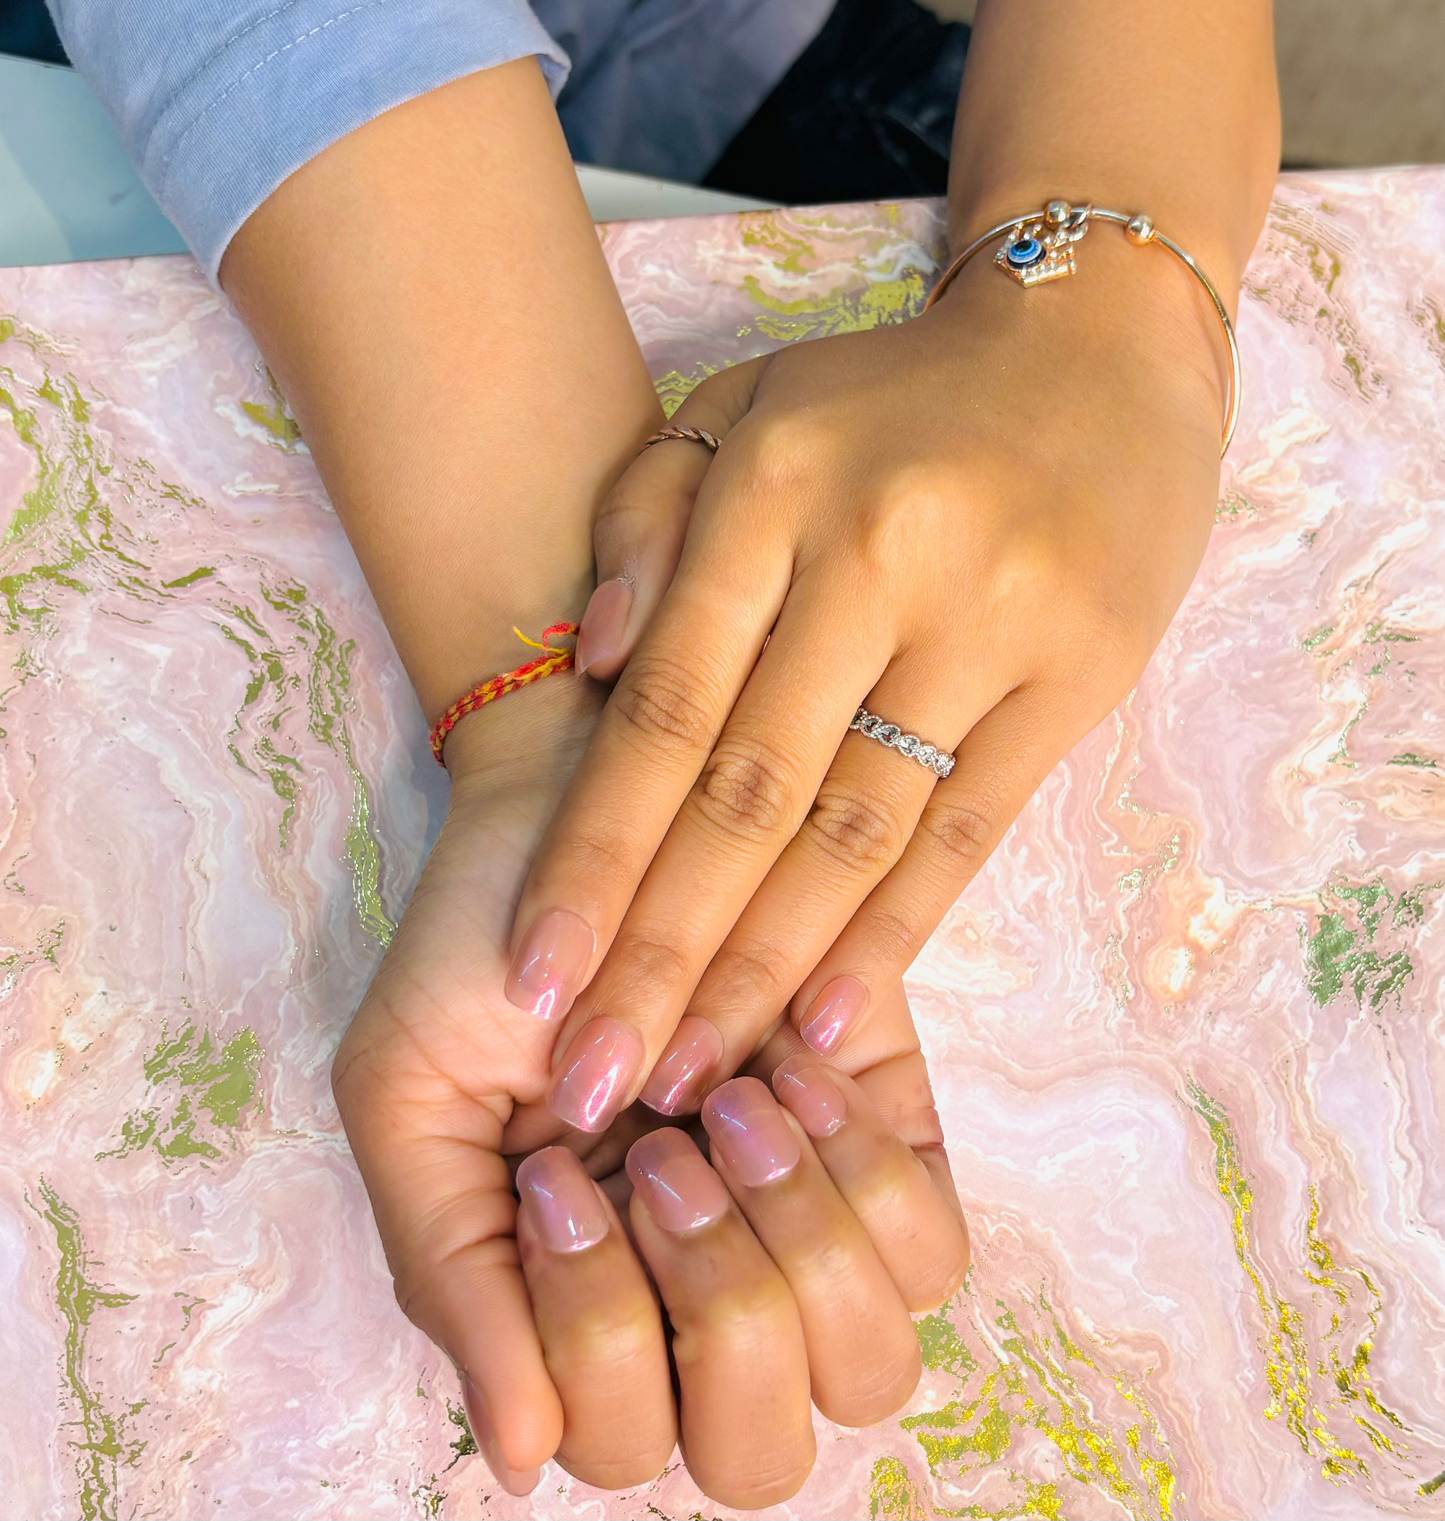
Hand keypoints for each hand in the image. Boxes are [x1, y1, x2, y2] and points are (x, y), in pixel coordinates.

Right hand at [331, 683, 966, 1502]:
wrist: (588, 799)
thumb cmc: (485, 950)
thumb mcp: (412, 1100)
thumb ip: (454, 1277)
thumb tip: (525, 1460)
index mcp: (584, 1302)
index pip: (622, 1442)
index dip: (597, 1336)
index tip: (558, 1174)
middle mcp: (703, 1287)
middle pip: (760, 1448)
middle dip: (712, 1312)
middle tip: (659, 1155)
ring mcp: (805, 1222)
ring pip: (869, 1366)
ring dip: (791, 1236)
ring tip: (728, 1102)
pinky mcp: (891, 1138)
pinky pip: (933, 1241)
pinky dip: (864, 1167)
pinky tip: (791, 1066)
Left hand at [506, 231, 1226, 1127]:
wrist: (1093, 349)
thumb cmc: (887, 400)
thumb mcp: (744, 413)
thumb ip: (646, 521)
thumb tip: (590, 660)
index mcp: (771, 489)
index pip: (662, 708)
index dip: (592, 854)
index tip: (532, 975)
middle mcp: (874, 557)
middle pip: (746, 794)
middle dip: (659, 951)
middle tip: (590, 1078)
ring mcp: (987, 620)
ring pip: (852, 831)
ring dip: (762, 968)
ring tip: (688, 1078)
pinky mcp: (1078, 675)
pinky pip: (968, 830)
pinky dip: (891, 934)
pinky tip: (823, 1023)